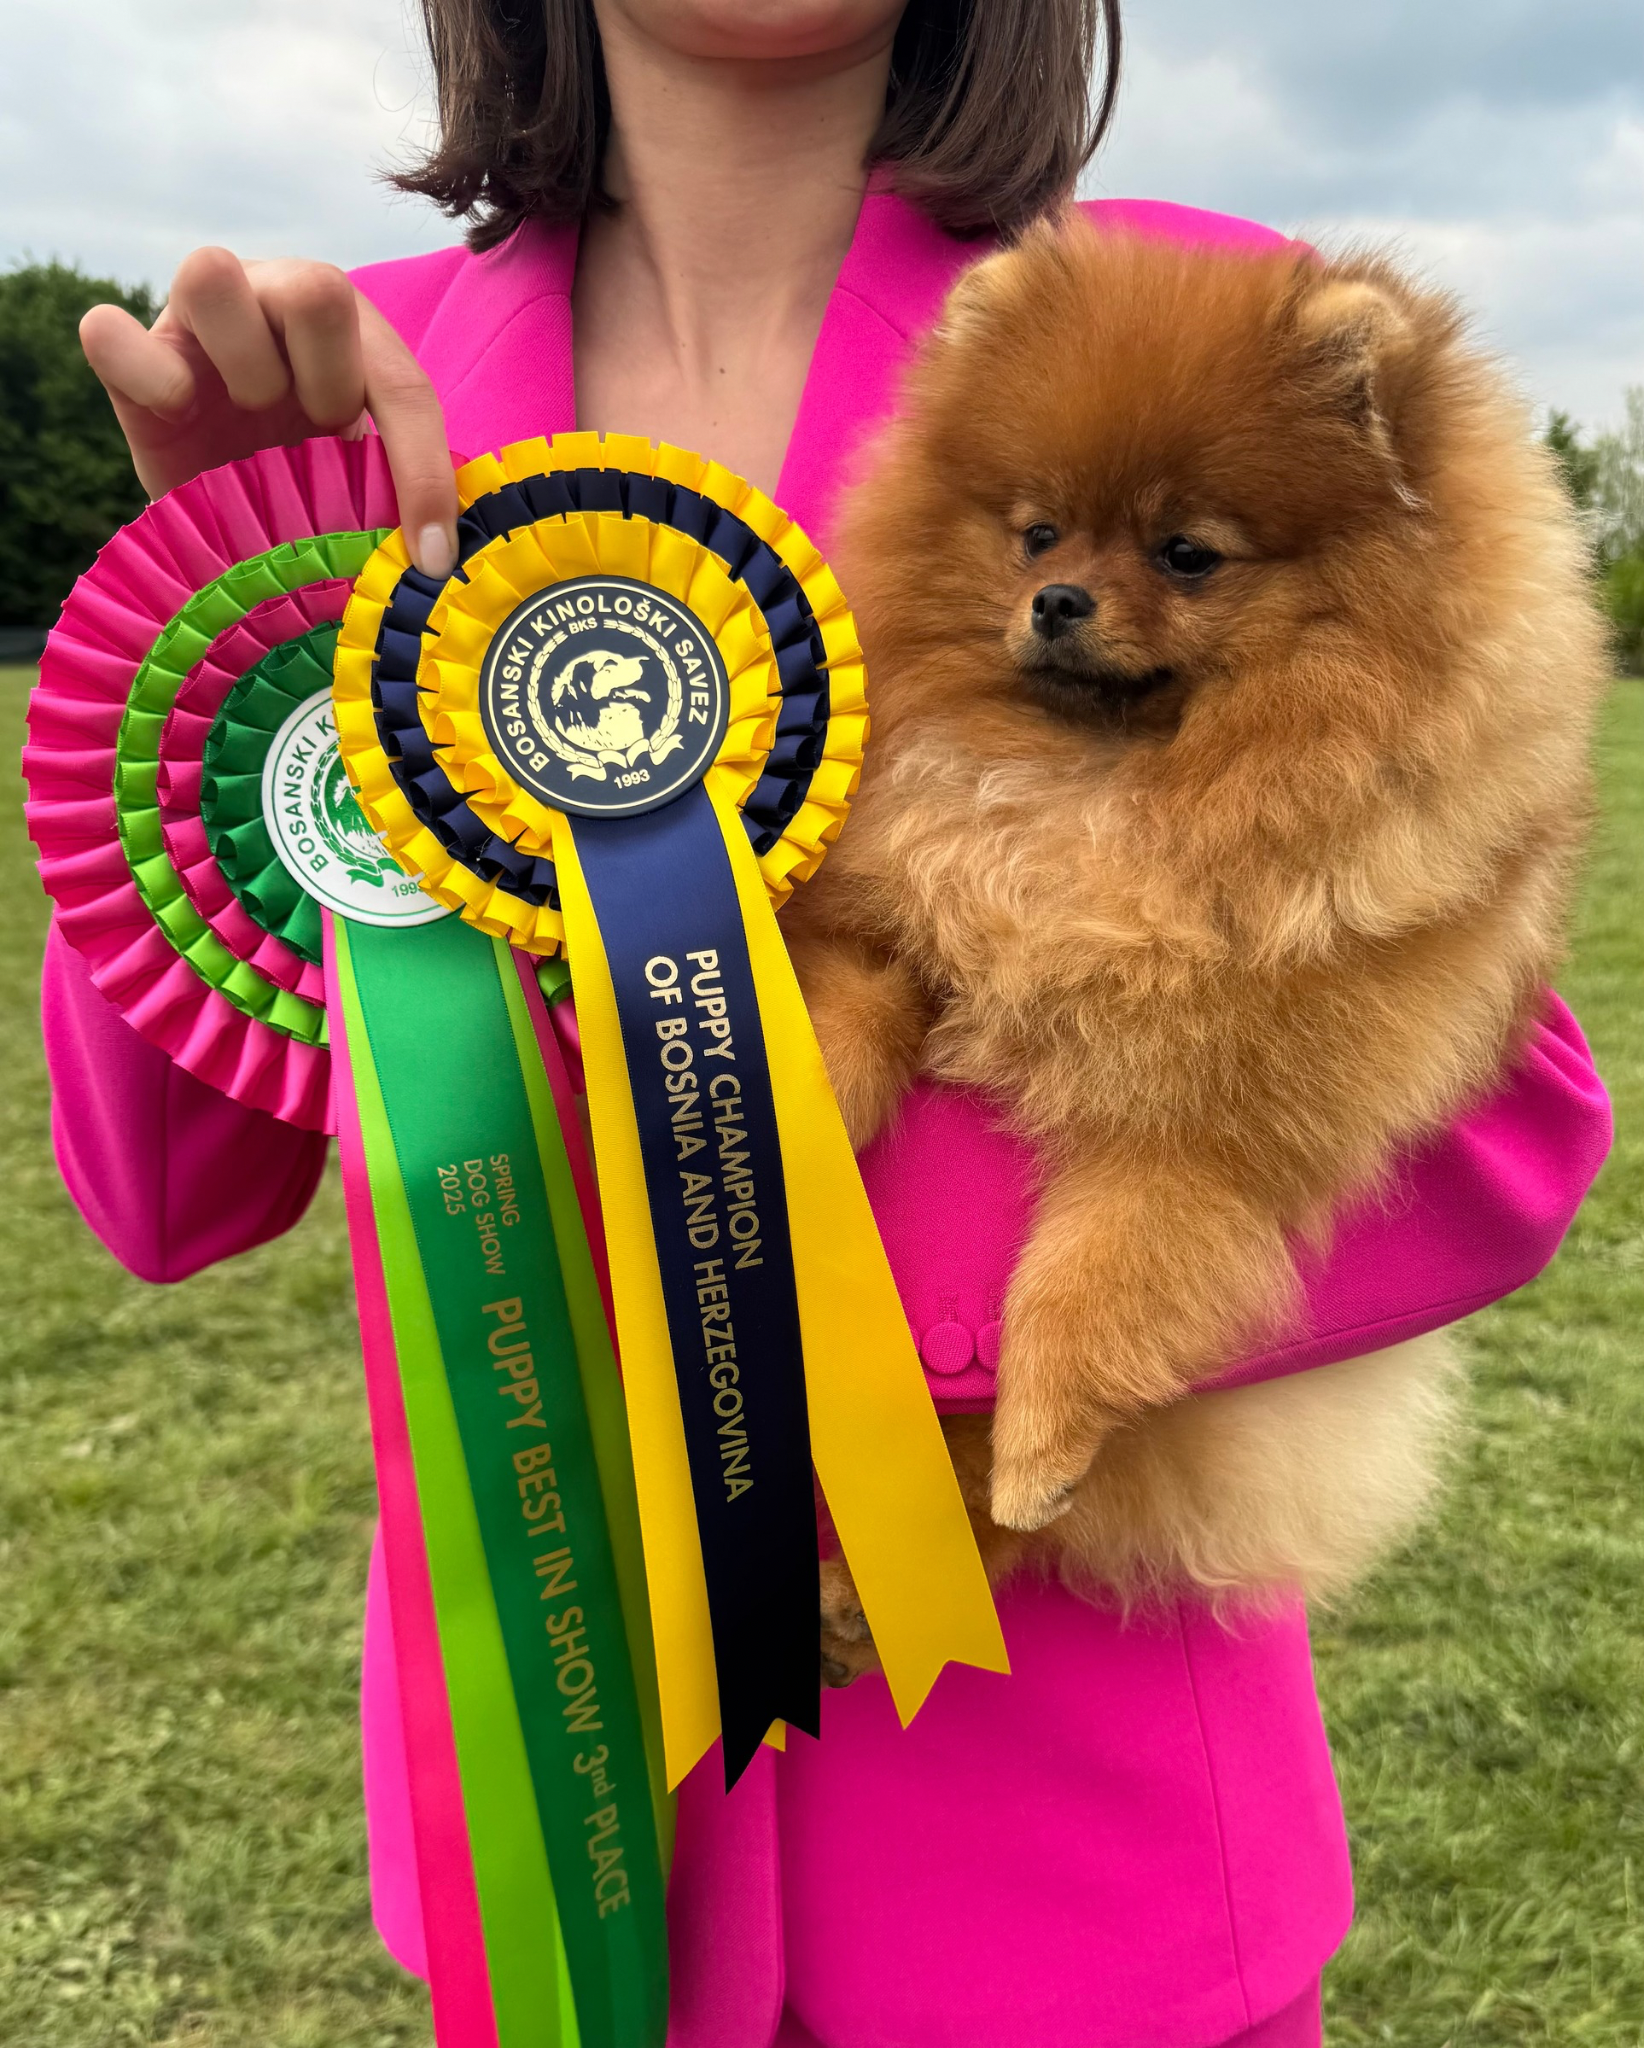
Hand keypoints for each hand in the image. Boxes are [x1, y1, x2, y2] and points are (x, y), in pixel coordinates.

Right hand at [79, 247, 457, 576]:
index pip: (402, 386)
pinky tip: (175, 411)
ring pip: (209, 273)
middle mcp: (275, 303)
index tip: (430, 555)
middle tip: (315, 434)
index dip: (423, 471)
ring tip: (248, 422)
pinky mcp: (131, 357)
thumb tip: (438, 562)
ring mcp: (196, 320)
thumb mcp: (359, 491)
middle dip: (327, 380)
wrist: (223, 518)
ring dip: (244, 364)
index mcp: (351, 336)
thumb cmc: (302, 493)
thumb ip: (395, 497)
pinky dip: (142, 370)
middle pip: (317, 288)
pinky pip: (108, 330)